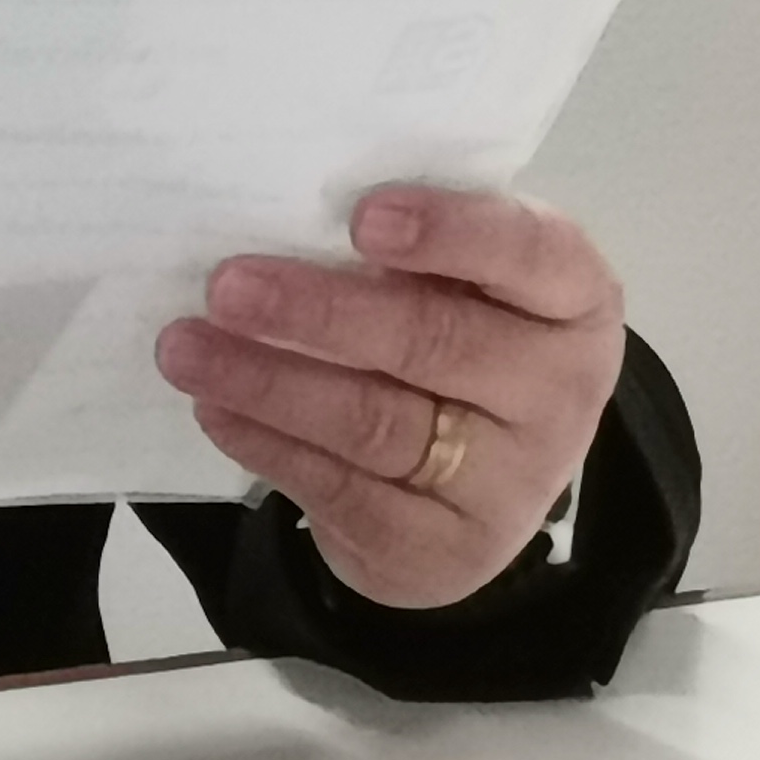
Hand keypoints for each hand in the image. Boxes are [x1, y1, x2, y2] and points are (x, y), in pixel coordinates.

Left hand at [152, 186, 623, 611]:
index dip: (451, 233)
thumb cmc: (454, 336)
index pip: (531, 255)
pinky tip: (215, 409)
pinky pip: (345, 492)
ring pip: (377, 423)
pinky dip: (269, 444)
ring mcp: (513, 482)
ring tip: (186, 347)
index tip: (363, 217)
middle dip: (319, 313)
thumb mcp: (458, 281)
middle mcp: (561, 392)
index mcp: (574, 299)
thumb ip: (408, 247)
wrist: (475, 483)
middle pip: (434, 343)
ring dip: (267, 381)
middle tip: (226, 285)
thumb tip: (280, 209)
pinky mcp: (450, 551)